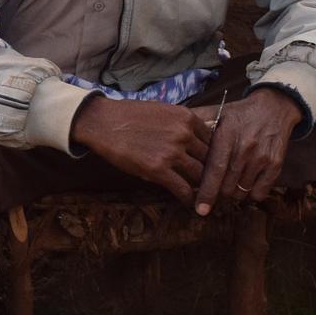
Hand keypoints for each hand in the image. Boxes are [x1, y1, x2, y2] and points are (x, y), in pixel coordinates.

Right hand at [70, 96, 213, 204]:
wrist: (103, 122)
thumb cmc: (129, 115)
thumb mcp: (162, 110)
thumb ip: (180, 124)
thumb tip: (193, 139)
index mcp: (187, 118)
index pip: (213, 140)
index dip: (212, 154)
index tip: (211, 164)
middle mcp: (184, 134)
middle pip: (209, 159)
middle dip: (210, 172)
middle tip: (212, 183)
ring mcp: (172, 152)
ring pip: (199, 175)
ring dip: (202, 187)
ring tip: (203, 197)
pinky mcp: (158, 170)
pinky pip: (182, 188)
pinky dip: (188, 199)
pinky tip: (189, 204)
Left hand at [193, 88, 302, 214]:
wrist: (273, 108)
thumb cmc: (238, 115)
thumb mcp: (216, 113)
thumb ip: (194, 125)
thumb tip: (171, 130)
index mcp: (226, 136)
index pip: (215, 171)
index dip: (206, 192)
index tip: (200, 209)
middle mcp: (245, 148)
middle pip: (227, 187)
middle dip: (217, 195)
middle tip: (211, 194)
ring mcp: (262, 157)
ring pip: (242, 192)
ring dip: (232, 195)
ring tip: (226, 187)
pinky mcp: (275, 165)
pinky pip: (259, 192)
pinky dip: (250, 194)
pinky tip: (244, 184)